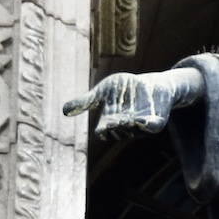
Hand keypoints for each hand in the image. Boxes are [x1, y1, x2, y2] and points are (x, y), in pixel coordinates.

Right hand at [63, 64, 204, 136]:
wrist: (151, 84)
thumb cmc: (125, 89)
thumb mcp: (103, 92)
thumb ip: (86, 101)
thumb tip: (63, 110)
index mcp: (110, 123)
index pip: (103, 133)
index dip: (103, 130)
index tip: (102, 126)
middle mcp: (124, 128)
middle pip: (118, 132)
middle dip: (116, 127)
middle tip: (115, 121)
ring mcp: (140, 127)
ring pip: (133, 131)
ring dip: (130, 126)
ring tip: (129, 120)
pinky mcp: (155, 123)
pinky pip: (151, 128)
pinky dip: (146, 125)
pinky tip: (141, 120)